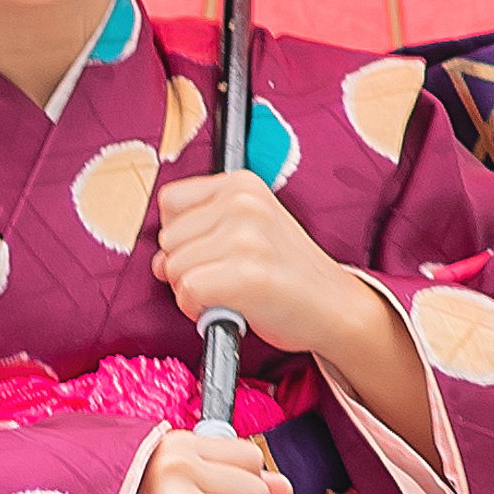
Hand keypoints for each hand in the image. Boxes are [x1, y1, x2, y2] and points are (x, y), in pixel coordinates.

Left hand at [150, 171, 422, 427]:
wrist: (336, 307)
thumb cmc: (287, 273)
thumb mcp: (249, 230)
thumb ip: (201, 232)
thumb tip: (157, 262)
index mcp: (243, 184)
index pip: (170, 203)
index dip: (182, 235)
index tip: (213, 251)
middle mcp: (243, 204)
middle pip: (168, 239)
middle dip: (186, 266)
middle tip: (227, 278)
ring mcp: (246, 238)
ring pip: (173, 268)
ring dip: (193, 291)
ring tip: (232, 292)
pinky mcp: (247, 275)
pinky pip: (187, 292)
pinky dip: (199, 309)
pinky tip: (230, 307)